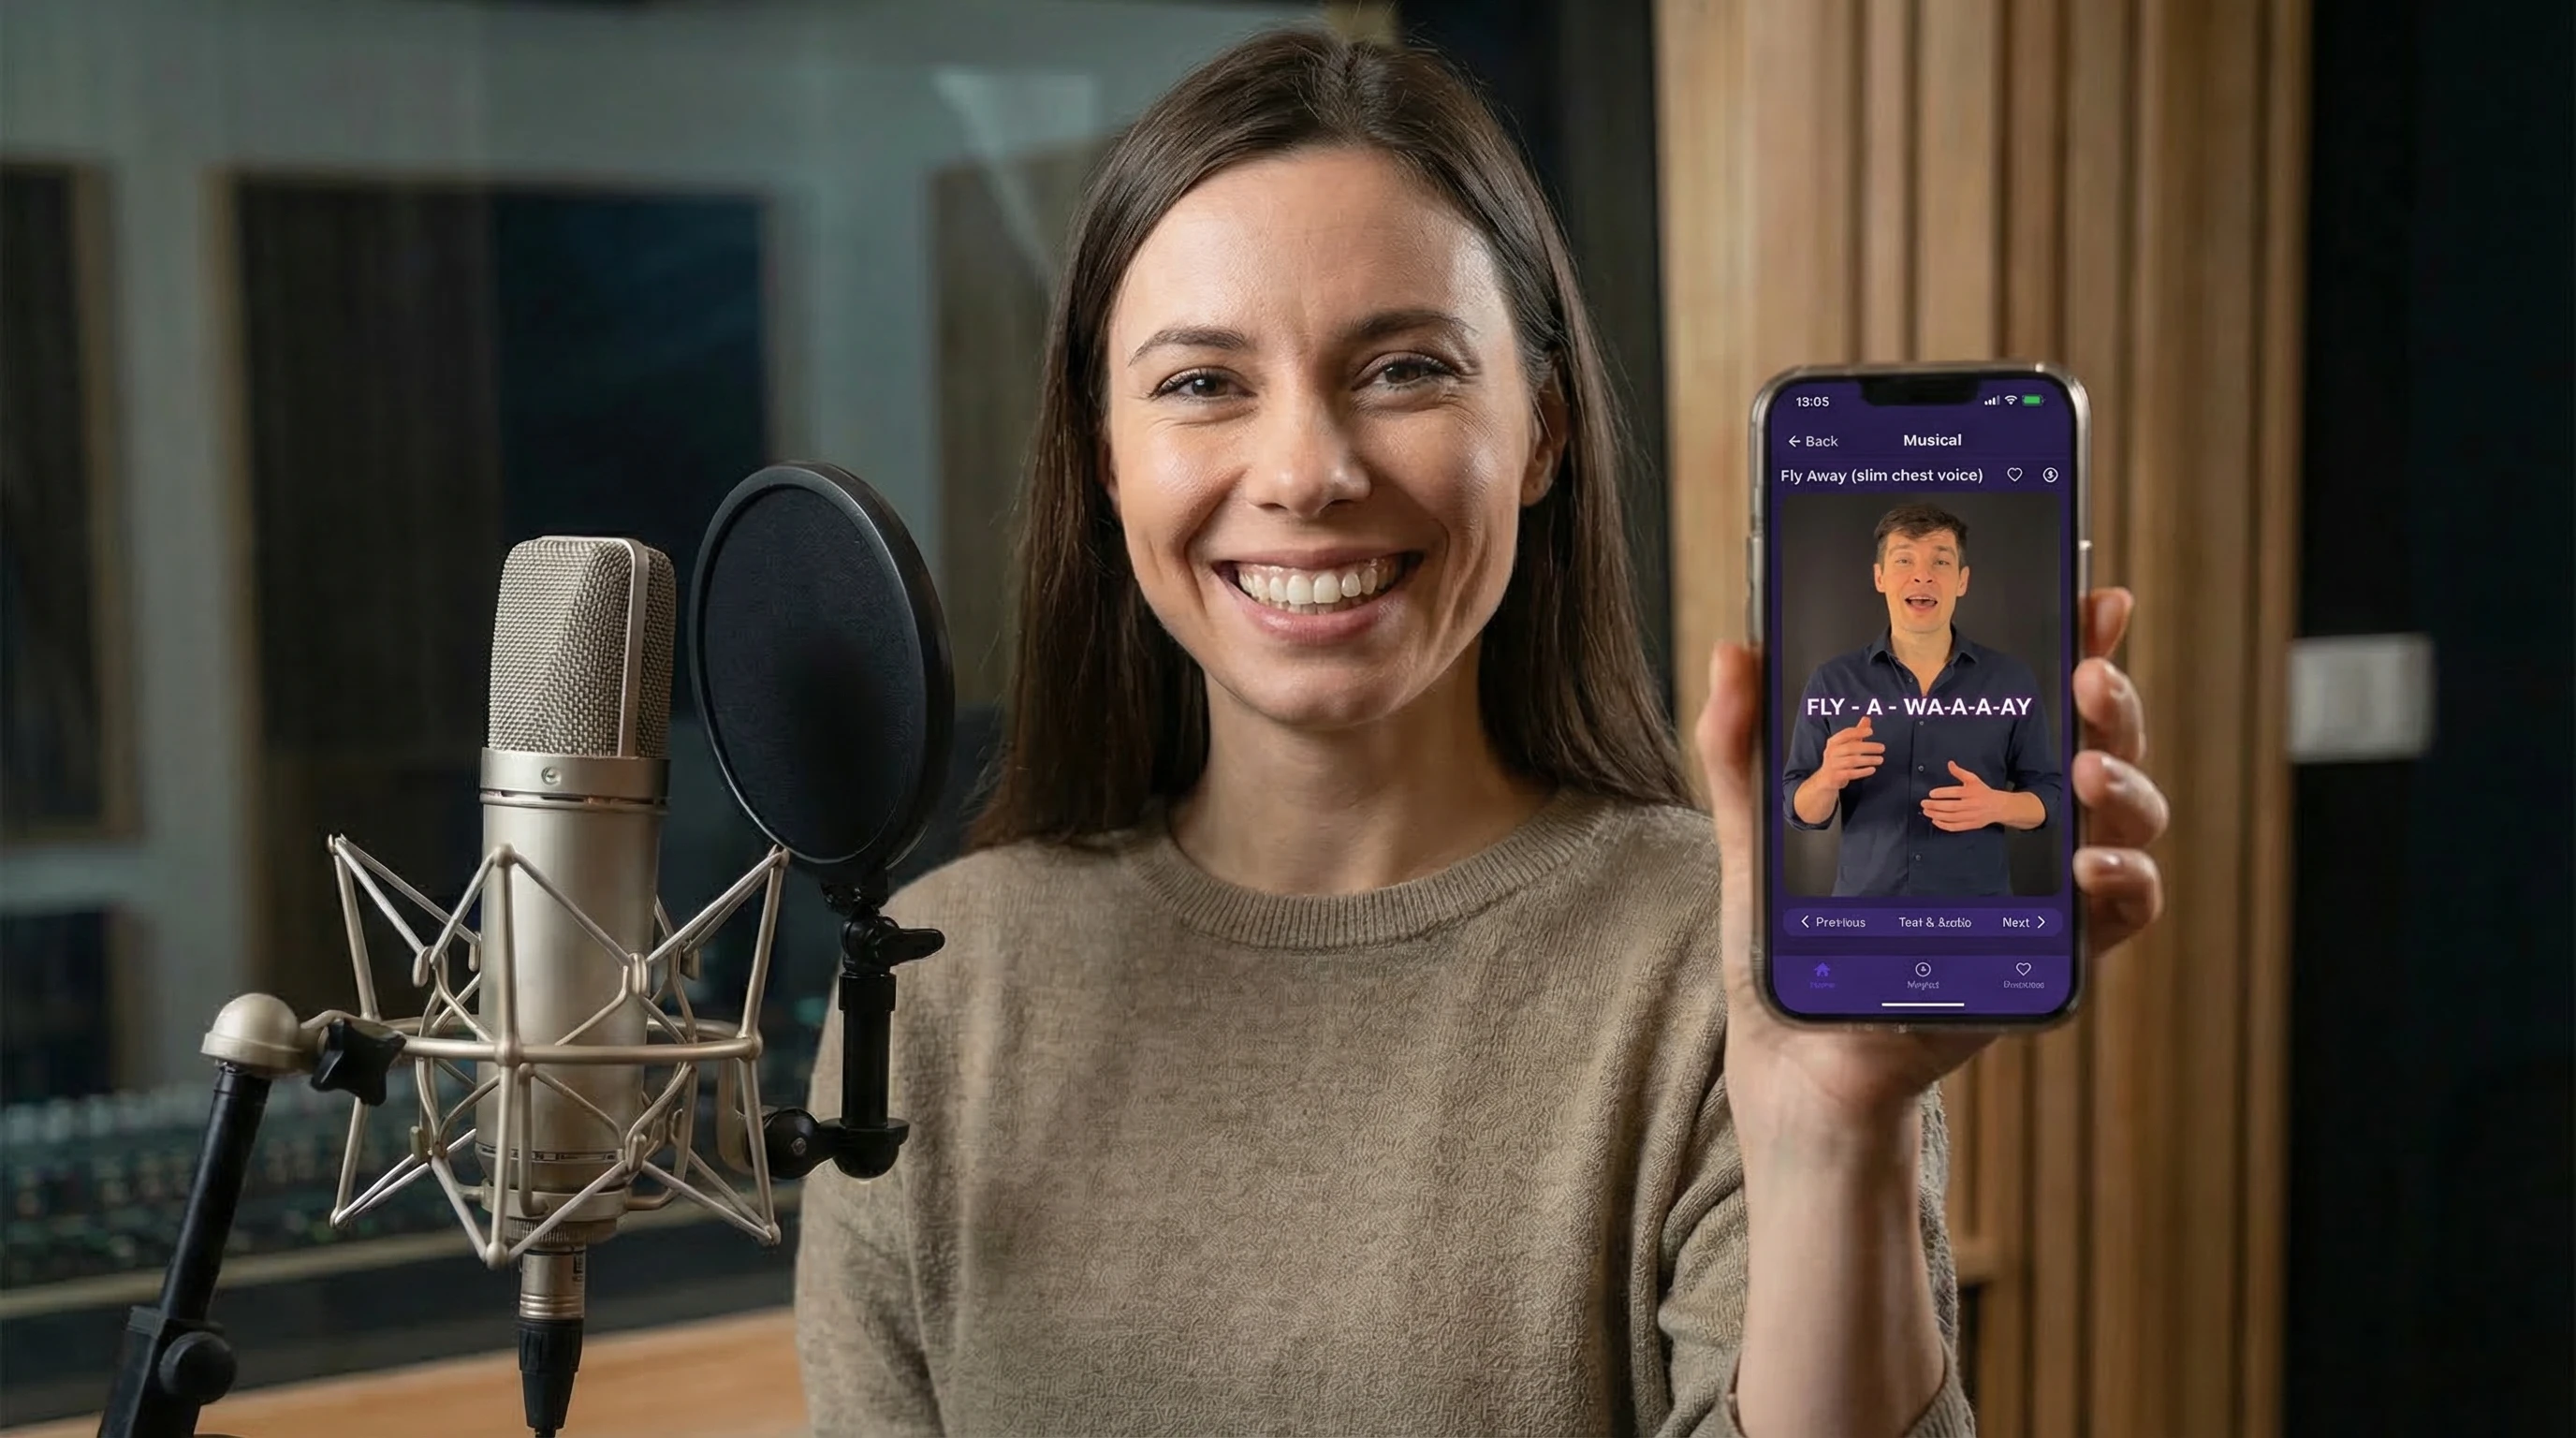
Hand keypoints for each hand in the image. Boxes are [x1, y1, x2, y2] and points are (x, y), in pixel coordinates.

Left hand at [1695, 587, 2170, 1147]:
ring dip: (2128, 780)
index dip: (2075, 639)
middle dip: (2113, 697)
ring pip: (2128, 817)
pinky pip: (2122, 913)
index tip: (2091, 593)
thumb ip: (1745, 747)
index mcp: (1962, 779)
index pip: (2033, 695)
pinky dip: (2126, 880)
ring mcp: (2043, 890)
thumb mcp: (1760, 833)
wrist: (1797, 1062)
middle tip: (2089, 672)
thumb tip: (1737, 650)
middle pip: (2099, 741)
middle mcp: (2017, 825)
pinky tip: (2092, 864)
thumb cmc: (1793, 947)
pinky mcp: (2051, 958)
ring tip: (2087, 765)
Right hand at [1815, 716, 1884, 790]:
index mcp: (1833, 742)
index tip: (1871, 731)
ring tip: (1880, 759)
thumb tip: (1867, 718)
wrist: (1825, 779)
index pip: (1845, 734)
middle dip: (1868, 747)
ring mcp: (1833, 765)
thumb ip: (1856, 733)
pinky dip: (1863, 771)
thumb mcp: (1846, 745)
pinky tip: (1872, 769)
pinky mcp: (1836, 777)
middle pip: (1851, 747)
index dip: (1858, 732)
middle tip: (1882, 748)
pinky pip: (1851, 773)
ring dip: (1868, 759)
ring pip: (1852, 761)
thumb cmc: (1838, 759)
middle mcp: (1831, 752)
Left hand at [1921, 761, 2006, 830]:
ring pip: (1952, 818)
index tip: (1931, 793)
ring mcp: (1972, 816)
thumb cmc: (1983, 792)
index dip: (1942, 793)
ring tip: (1926, 812)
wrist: (1998, 806)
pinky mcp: (1972, 825)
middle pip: (1951, 806)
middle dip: (1935, 806)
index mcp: (1972, 792)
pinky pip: (1956, 827)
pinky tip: (1935, 821)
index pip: (1955, 792)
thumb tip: (1949, 763)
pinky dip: (1944, 825)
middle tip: (1923, 804)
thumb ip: (1960, 772)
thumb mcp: (1973, 779)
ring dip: (1937, 815)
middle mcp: (1972, 804)